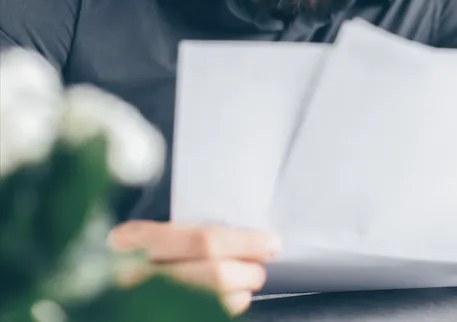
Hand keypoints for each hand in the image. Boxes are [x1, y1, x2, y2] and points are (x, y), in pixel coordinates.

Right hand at [110, 221, 280, 315]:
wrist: (94, 294)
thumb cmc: (128, 259)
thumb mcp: (144, 237)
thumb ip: (180, 234)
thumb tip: (242, 237)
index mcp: (134, 241)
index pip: (203, 240)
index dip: (244, 242)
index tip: (270, 242)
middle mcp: (137, 274)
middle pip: (213, 274)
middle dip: (247, 270)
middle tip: (260, 266)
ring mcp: (145, 301)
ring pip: (214, 302)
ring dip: (241, 294)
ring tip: (247, 283)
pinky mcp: (159, 314)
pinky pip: (209, 314)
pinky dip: (228, 308)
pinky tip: (231, 301)